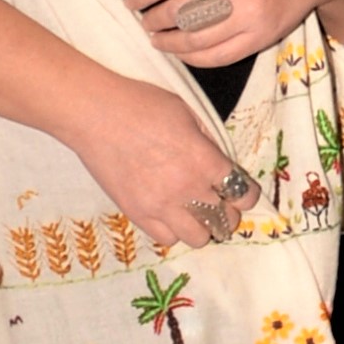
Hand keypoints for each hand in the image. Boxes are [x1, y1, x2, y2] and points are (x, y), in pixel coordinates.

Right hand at [61, 75, 258, 252]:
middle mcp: (187, 188)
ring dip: (203, 227)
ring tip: (195, 214)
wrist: (95, 114)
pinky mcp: (137, 214)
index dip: (247, 195)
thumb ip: (208, 141)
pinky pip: (166, 238)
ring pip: (198, 238)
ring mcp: (161, 205)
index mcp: (204, 160)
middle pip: (225, 220)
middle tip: (220, 204)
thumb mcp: (187, 113)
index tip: (243, 192)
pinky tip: (170, 215)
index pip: (242, 193)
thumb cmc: (141, 104)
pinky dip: (174, 230)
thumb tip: (218, 161)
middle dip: (228, 213)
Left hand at [126, 0, 343, 70]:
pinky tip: (182, 53)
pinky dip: (195, 58)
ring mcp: (251, 17)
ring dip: (169, 43)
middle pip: (178, 13)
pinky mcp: (262, 37)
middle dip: (153, 20)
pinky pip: (220, 55)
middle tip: (143, 21)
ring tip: (157, 39)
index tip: (132, 0)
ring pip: (196, 40)